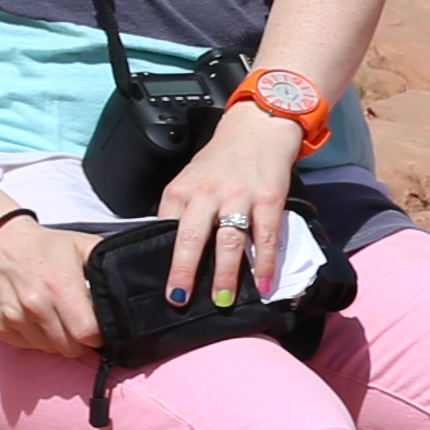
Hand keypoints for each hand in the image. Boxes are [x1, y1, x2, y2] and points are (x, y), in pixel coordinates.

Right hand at [0, 211, 100, 355]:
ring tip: (60, 319)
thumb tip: (134, 290)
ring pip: (49, 349)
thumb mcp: (84, 246)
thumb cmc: (46, 245)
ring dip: (59, 341)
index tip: (102, 329)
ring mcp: (12, 316)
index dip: (100, 336)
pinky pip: (26, 346)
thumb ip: (109, 268)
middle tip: (82, 325)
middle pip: (69, 348)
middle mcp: (35, 305)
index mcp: (60, 287)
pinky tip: (40, 320)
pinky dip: (36, 339)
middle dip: (82, 342)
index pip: (88, 334)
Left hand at [151, 97, 303, 310]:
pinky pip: (266, 236)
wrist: (258, 128)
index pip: (164, 229)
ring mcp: (239, 196)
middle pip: (191, 237)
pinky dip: (265, 262)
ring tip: (222, 301)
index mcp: (181, 190)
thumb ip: (180, 210)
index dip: (161, 259)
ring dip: (225, 273)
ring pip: (229, 240)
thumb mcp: (189, 179)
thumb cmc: (221, 159)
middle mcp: (207, 194)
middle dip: (184, 271)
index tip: (160, 285)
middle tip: (179, 300)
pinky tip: (262, 283)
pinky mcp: (269, 199)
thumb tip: (170, 248)